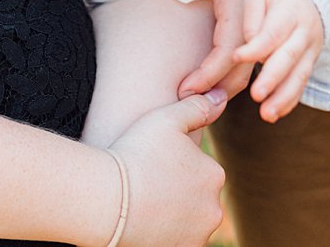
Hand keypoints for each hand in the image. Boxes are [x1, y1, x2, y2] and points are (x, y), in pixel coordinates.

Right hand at [108, 90, 227, 246]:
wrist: (108, 199)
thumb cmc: (136, 153)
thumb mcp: (165, 119)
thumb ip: (196, 107)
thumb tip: (220, 96)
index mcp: (214, 174)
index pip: (197, 169)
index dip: (171, 164)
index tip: (149, 161)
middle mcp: (214, 208)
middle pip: (193, 197)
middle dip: (173, 191)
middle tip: (143, 181)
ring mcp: (198, 235)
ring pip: (185, 220)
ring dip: (169, 214)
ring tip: (138, 201)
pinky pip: (174, 239)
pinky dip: (161, 233)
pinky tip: (140, 221)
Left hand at [160, 0, 254, 99]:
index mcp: (239, 1)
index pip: (228, 45)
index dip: (210, 69)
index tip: (189, 87)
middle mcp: (254, 18)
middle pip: (242, 66)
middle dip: (218, 88)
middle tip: (187, 104)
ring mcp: (263, 26)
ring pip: (255, 70)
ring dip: (235, 91)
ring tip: (205, 107)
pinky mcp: (266, 30)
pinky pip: (263, 64)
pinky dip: (248, 81)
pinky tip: (230, 95)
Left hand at [233, 0, 322, 121]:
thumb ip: (252, 18)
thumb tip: (248, 45)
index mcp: (289, 12)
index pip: (273, 32)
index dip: (256, 47)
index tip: (236, 58)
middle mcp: (304, 33)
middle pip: (288, 58)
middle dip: (273, 79)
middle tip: (256, 95)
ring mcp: (311, 49)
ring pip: (299, 75)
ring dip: (283, 97)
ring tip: (267, 114)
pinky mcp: (311, 62)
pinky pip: (302, 82)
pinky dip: (290, 99)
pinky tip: (276, 112)